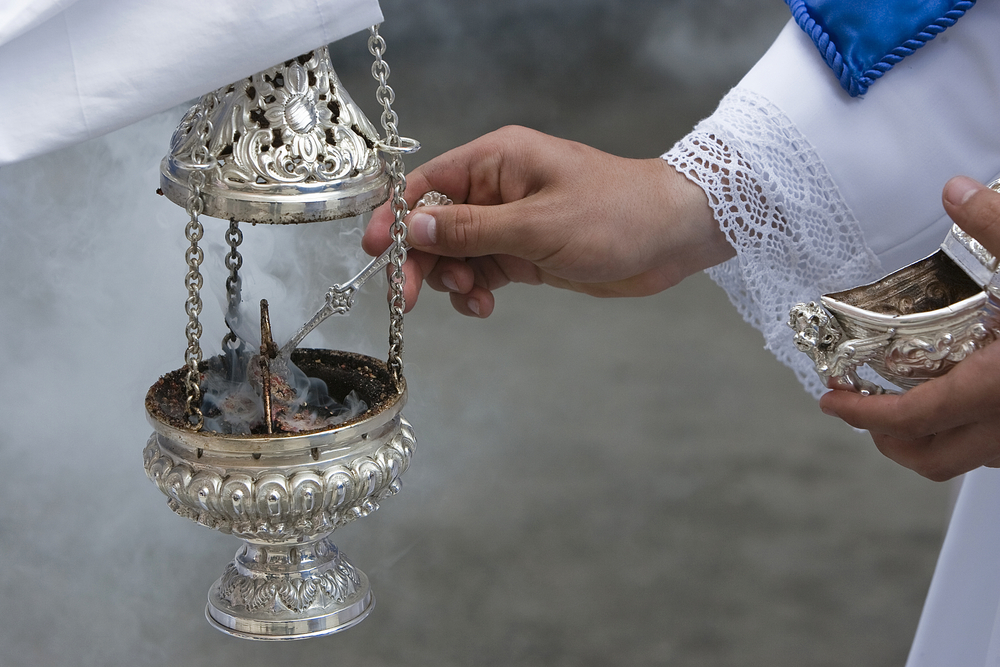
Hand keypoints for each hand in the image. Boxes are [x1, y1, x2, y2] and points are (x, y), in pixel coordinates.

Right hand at [362, 125, 732, 316]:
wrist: (672, 238)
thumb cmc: (616, 216)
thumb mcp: (537, 225)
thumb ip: (471, 229)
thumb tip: (413, 226)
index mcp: (496, 161)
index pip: (426, 184)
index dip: (395, 217)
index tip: (376, 253)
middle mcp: (497, 189)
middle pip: (435, 224)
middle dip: (422, 261)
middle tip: (410, 299)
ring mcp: (510, 222)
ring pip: (456, 253)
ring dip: (452, 280)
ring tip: (474, 297)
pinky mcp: (525, 252)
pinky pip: (482, 271)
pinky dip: (475, 290)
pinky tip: (484, 305)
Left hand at [820, 176, 999, 480]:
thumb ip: (999, 225)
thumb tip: (955, 190)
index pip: (910, 419)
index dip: (862, 415)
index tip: (831, 401)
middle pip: (927, 459)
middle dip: (886, 438)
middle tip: (861, 408)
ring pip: (965, 461)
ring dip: (927, 440)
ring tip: (907, 404)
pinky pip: (999, 452)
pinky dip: (970, 434)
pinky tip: (972, 396)